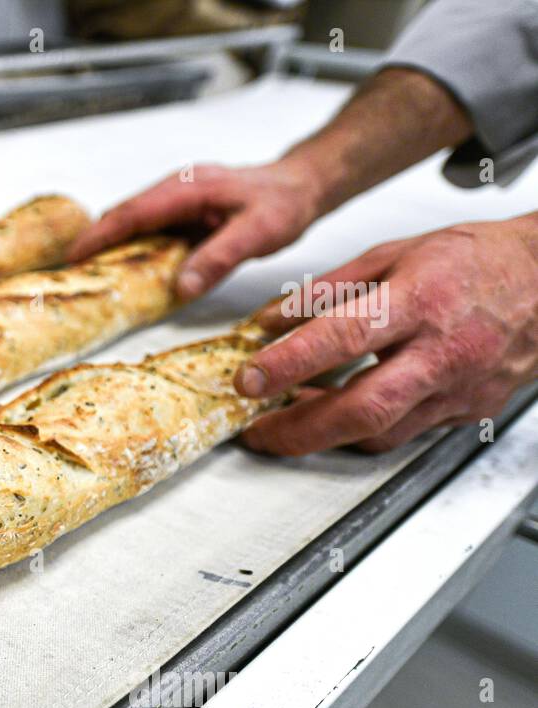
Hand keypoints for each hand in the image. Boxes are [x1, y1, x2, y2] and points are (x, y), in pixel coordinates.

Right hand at [68, 158, 325, 297]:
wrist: (305, 185)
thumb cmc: (284, 203)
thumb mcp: (258, 233)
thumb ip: (219, 258)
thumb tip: (182, 287)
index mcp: (187, 190)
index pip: (131, 213)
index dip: (98, 236)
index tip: (72, 259)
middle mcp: (177, 190)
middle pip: (124, 216)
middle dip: (94, 242)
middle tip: (70, 274)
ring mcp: (180, 199)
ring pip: (135, 222)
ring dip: (111, 245)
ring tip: (90, 275)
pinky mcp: (185, 211)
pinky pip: (151, 229)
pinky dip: (133, 247)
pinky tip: (129, 269)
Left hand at [237, 214, 537, 455]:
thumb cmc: (476, 261)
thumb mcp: (395, 254)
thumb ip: (327, 290)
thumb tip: (270, 319)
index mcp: (420, 301)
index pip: (343, 338)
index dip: (289, 364)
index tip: (247, 380)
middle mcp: (441, 351)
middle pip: (362, 408)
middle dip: (297, 430)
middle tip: (255, 431)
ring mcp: (458, 388)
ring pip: (380, 432)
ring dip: (323, 435)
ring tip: (285, 424)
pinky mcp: (468, 410)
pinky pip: (404, 432)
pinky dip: (361, 430)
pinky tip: (335, 417)